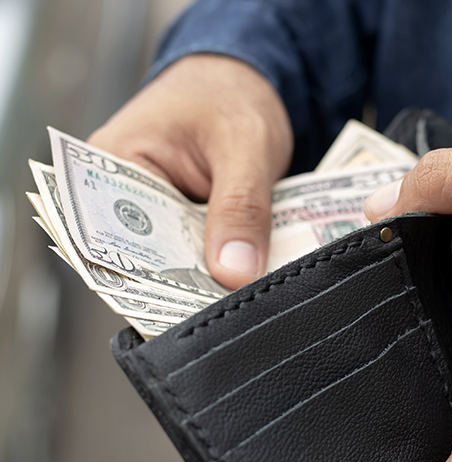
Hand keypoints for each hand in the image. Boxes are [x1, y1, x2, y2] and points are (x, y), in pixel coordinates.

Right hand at [88, 54, 292, 289]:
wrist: (247, 79)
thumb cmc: (231, 94)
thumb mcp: (245, 145)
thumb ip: (241, 207)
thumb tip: (234, 273)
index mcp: (110, 163)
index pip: (114, 236)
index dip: (152, 276)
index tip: (190, 304)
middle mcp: (119, 193)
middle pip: (147, 258)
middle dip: (189, 283)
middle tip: (231, 303)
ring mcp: (153, 212)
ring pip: (179, 262)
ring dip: (212, 275)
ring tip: (245, 290)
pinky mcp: (183, 224)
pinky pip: (201, 254)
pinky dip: (226, 261)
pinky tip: (252, 273)